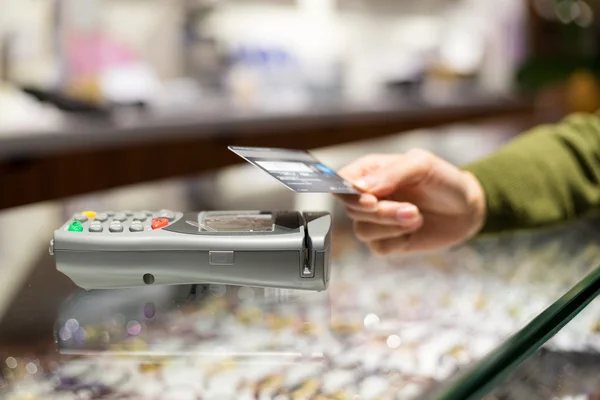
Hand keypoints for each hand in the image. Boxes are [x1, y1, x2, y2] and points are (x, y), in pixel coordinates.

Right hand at [336, 149, 485, 254]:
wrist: (466, 209)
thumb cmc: (442, 180)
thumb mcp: (422, 165)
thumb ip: (391, 173)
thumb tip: (361, 188)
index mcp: (369, 171)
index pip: (340, 180)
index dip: (348, 192)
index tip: (370, 200)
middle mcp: (366, 196)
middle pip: (351, 208)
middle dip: (381, 212)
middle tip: (410, 209)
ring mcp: (374, 220)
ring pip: (362, 230)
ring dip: (392, 225)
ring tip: (417, 216)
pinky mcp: (385, 241)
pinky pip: (378, 247)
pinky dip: (398, 240)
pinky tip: (414, 229)